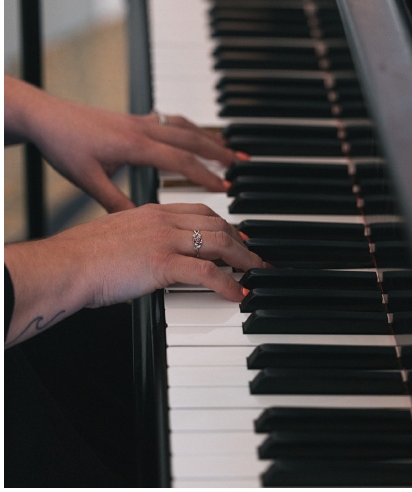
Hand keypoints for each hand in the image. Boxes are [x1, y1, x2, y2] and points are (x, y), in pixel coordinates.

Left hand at [5, 75, 242, 211]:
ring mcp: (140, 121)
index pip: (181, 161)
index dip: (205, 175)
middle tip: (240, 165)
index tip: (225, 187)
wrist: (45, 116)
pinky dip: (190, 128)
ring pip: (185, 128)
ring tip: (228, 150)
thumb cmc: (64, 146)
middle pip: (192, 140)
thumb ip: (116, 202)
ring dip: (209, 138)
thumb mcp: (88, 180)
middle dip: (219, 153)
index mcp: (136, 146)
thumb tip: (140, 222)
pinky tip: (195, 134)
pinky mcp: (134, 118)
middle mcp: (143, 130)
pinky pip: (172, 120)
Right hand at [5, 203, 267, 346]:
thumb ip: (140, 238)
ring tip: (254, 273)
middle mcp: (163, 221)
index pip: (200, 211)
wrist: (63, 266)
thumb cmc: (79, 258)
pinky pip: (207, 273)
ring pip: (220, 244)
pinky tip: (236, 293)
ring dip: (243, 260)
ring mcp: (165, 240)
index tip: (236, 235)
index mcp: (151, 211)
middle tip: (254, 257)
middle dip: (242, 241)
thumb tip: (150, 254)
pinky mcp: (163, 263)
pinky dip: (227, 284)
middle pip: (217, 225)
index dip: (224, 223)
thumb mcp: (115, 235)